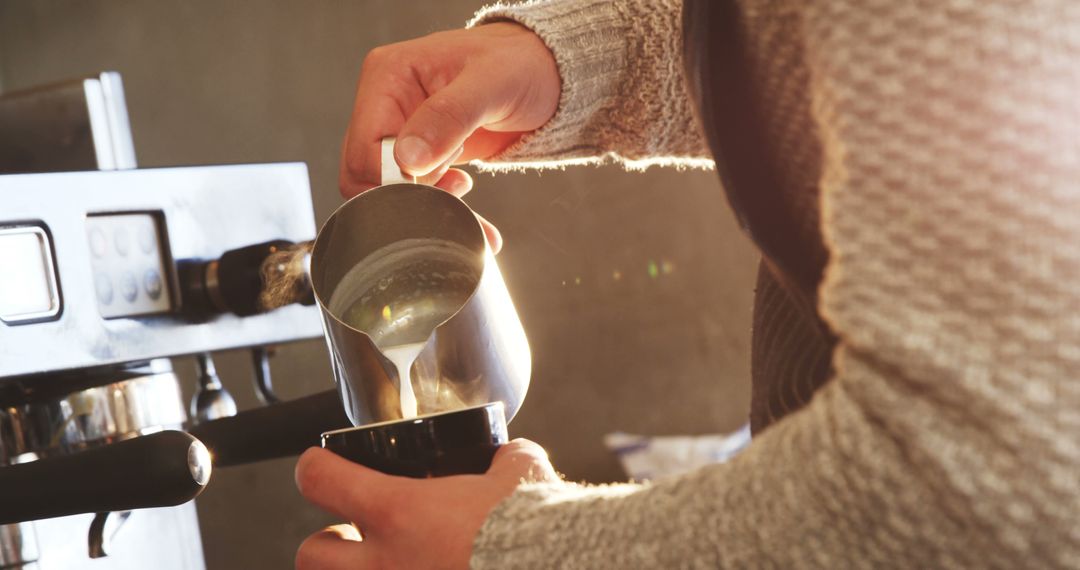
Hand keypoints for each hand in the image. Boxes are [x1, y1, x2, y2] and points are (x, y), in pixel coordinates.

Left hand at [294, 439, 558, 568]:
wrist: (561, 564)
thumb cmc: (538, 529)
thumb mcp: (521, 472)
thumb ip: (502, 461)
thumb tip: (506, 460)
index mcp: (400, 513)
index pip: (319, 480)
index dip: (316, 467)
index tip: (322, 466)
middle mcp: (386, 566)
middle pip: (311, 554)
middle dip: (329, 543)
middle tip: (354, 535)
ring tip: (386, 565)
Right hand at [340, 23, 561, 252]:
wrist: (546, 73)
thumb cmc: (521, 63)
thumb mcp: (492, 83)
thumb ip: (450, 117)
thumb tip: (408, 157)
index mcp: (388, 76)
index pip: (365, 148)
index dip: (394, 180)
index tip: (435, 187)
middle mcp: (387, 103)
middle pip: (369, 175)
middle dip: (411, 197)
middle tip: (456, 193)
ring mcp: (403, 130)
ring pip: (392, 191)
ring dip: (430, 208)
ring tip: (468, 195)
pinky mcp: (423, 154)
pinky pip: (418, 194)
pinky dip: (444, 211)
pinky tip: (474, 218)